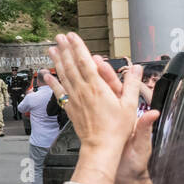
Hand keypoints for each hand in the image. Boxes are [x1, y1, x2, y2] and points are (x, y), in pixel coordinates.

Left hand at [42, 34, 140, 153]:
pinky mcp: (70, 107)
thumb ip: (132, 85)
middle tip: (59, 37)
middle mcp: (83, 91)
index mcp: (97, 88)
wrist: (101, 146)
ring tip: (51, 49)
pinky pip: (58, 91)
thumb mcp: (130, 105)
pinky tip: (46, 74)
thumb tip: (137, 69)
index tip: (72, 36)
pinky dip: (51, 81)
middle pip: (71, 65)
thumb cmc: (116, 129)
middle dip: (65, 49)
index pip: (85, 62)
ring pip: (63, 76)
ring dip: (57, 61)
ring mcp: (74, 99)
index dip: (78, 47)